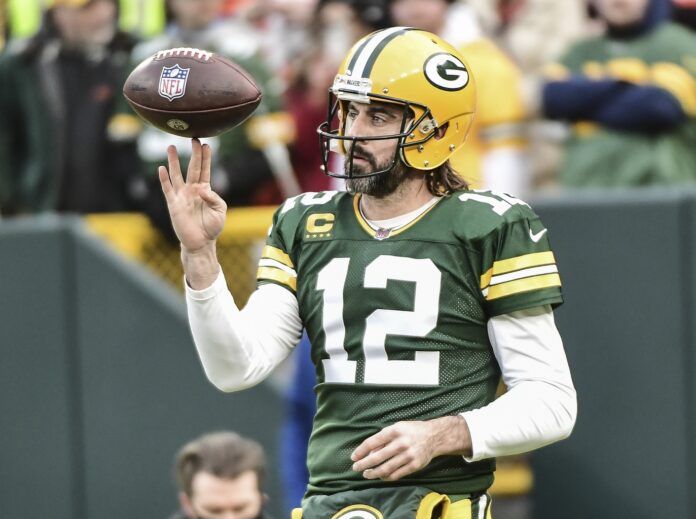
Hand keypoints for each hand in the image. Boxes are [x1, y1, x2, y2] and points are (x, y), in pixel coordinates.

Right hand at [158, 139, 226, 252]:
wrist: (201, 243)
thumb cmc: (212, 227)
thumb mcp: (220, 211)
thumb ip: (214, 198)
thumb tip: (202, 189)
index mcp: (205, 190)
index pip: (205, 170)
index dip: (205, 158)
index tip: (206, 144)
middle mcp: (192, 190)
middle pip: (192, 168)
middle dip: (193, 153)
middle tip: (193, 138)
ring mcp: (182, 196)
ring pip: (177, 175)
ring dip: (174, 161)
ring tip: (171, 147)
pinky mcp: (173, 204)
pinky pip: (167, 189)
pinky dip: (164, 179)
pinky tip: (161, 168)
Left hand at [350, 416, 471, 480]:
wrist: (434, 437)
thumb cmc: (412, 431)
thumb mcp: (397, 428)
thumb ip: (383, 439)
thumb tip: (369, 453)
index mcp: (394, 431)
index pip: (372, 442)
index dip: (361, 451)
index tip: (353, 457)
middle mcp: (401, 443)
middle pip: (377, 457)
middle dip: (363, 464)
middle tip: (356, 468)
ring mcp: (408, 456)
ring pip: (385, 469)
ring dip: (373, 473)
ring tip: (366, 474)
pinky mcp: (414, 466)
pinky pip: (396, 475)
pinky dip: (386, 477)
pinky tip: (380, 476)